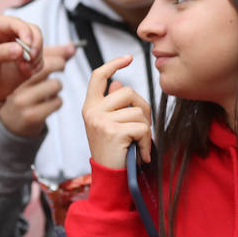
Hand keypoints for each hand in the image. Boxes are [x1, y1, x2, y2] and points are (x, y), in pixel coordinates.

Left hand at [0, 16, 41, 103]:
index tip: (27, 47)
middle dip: (35, 44)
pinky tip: (26, 73)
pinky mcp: (26, 61)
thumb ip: (1, 53)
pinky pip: (39, 60)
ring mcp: (19, 47)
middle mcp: (10, 33)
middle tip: (31, 58)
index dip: (25, 32)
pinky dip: (36, 66)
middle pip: (33, 31)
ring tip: (24, 69)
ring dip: (36, 57)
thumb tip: (21, 50)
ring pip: (38, 45)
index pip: (17, 23)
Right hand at [0, 42, 76, 136]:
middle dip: (59, 64)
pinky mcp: (31, 116)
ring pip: (55, 84)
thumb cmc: (25, 92)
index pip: (38, 55)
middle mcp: (16, 85)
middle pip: (46, 66)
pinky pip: (57, 102)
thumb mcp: (32, 72)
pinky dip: (57, 101)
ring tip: (50, 90)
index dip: (53, 56)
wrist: (11, 122)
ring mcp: (22, 101)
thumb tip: (72, 48)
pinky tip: (48, 103)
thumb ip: (51, 58)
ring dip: (58, 86)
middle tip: (60, 67)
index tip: (56, 60)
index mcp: (14, 71)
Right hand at [81, 55, 151, 169]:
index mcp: (90, 107)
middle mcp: (92, 111)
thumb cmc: (113, 153)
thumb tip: (118, 83)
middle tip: (142, 129)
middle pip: (127, 91)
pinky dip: (147, 142)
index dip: (113, 64)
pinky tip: (141, 153)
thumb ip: (113, 104)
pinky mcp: (113, 131)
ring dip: (145, 129)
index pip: (99, 76)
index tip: (128, 58)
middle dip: (142, 108)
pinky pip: (142, 128)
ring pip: (138, 111)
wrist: (108, 179)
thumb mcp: (108, 126)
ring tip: (138, 144)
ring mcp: (101, 120)